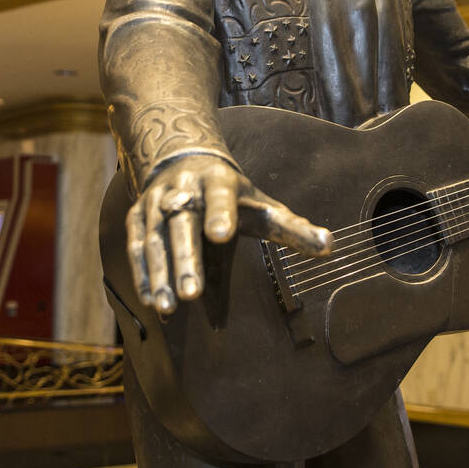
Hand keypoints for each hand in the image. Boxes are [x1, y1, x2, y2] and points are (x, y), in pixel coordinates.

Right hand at [126, 153, 331, 313]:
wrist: (182, 159)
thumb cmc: (233, 195)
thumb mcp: (262, 206)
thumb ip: (293, 229)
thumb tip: (331, 247)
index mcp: (219, 182)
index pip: (221, 197)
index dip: (221, 214)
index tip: (222, 236)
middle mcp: (183, 189)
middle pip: (182, 224)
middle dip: (186, 259)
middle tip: (192, 295)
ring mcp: (156, 202)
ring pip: (155, 239)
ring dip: (160, 273)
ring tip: (169, 307)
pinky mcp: (138, 217)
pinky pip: (137, 246)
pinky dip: (143, 274)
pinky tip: (152, 301)